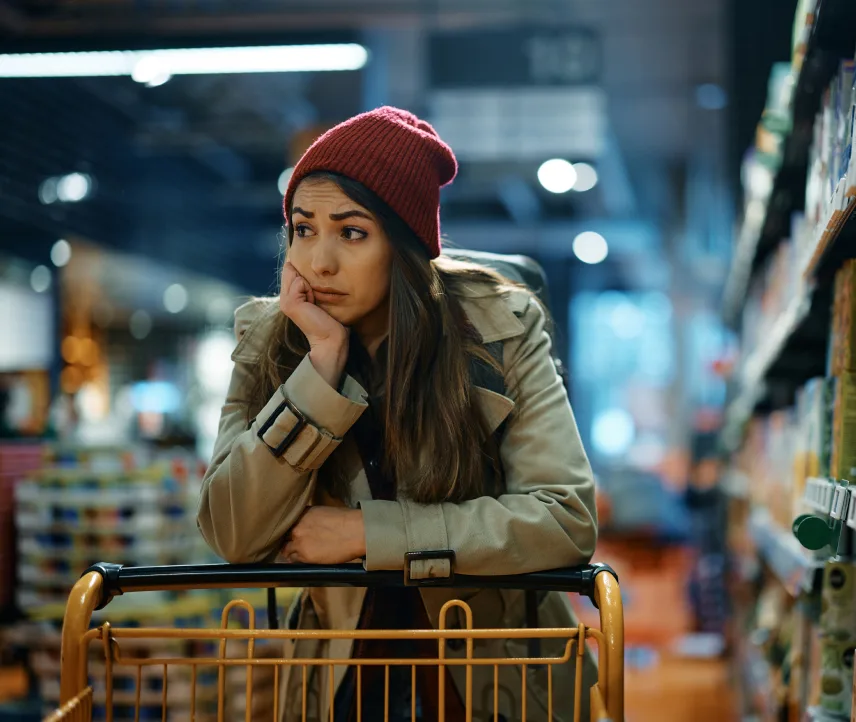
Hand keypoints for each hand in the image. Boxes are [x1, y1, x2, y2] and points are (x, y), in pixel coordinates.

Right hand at [280, 262, 347, 386]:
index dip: (306, 274)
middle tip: (314, 298)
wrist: (330, 339)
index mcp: (289, 297)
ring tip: (314, 302)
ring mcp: (284, 301)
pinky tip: (313, 303)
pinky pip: (300, 282)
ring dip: (309, 284)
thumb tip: (304, 267)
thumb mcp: (317, 297)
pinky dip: (310, 289)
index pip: (290, 270)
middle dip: (307, 278)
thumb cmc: (329, 320)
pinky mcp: (290, 303)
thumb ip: (308, 284)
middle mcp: (284, 298)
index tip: (314, 294)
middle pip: (291, 270)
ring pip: (296, 275)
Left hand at [282, 507, 365, 564]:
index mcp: (302, 513)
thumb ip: (310, 519)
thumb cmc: (346, 520)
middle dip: (287, 540)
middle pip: (283, 536)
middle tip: (290, 544)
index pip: (286, 523)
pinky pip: (294, 560)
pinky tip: (300, 559)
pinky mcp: (305, 556)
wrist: (356, 531)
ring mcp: (299, 541)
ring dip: (290, 551)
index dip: (288, 529)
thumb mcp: (323, 512)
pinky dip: (295, 560)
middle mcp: (297, 526)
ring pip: (286, 550)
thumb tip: (308, 526)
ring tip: (295, 554)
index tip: (290, 533)